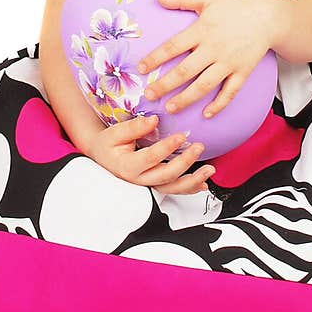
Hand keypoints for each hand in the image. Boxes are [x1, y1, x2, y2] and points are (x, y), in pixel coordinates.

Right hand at [84, 113, 215, 195]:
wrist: (102, 157)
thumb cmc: (108, 145)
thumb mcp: (115, 133)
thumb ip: (134, 127)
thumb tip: (154, 120)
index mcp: (127, 166)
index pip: (151, 158)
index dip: (167, 147)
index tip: (181, 135)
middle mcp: (138, 180)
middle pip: (165, 176)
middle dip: (185, 162)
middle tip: (198, 147)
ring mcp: (147, 185)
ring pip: (172, 188)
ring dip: (193, 180)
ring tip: (209, 170)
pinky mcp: (154, 185)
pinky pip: (173, 190)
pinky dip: (189, 188)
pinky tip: (203, 184)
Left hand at [137, 0, 275, 118]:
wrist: (268, 17)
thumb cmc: (235, 8)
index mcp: (202, 31)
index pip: (173, 46)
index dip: (156, 58)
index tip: (141, 68)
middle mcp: (214, 49)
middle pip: (186, 70)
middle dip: (166, 85)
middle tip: (149, 95)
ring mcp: (229, 63)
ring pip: (204, 85)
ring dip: (187, 98)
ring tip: (171, 107)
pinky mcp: (242, 72)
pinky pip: (230, 92)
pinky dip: (219, 104)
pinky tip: (206, 114)